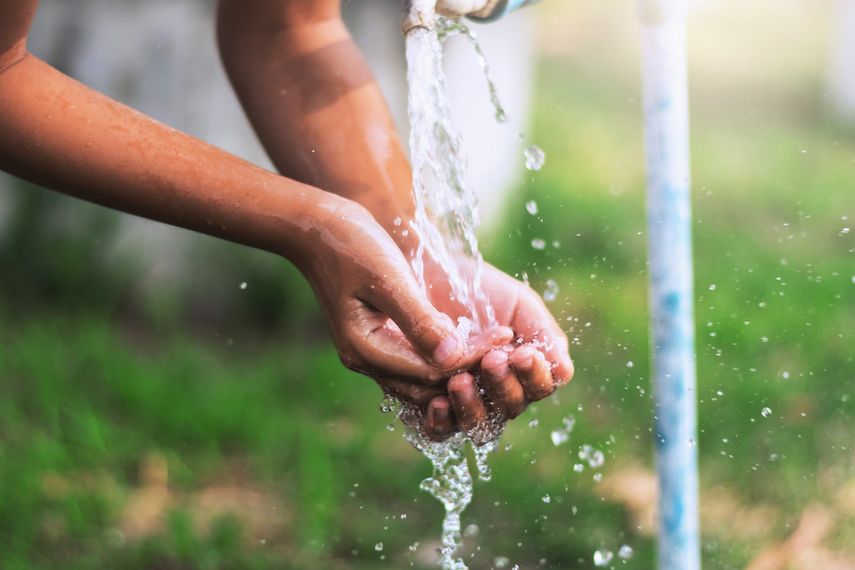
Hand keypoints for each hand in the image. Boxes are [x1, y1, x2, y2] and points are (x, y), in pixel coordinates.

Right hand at [298, 195, 512, 405]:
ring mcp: (371, 352)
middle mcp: (366, 359)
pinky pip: (418, 362)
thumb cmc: (351, 245)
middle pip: (429, 386)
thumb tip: (453, 356)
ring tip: (496, 348)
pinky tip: (471, 340)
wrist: (318, 227)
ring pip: (424, 380)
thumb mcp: (389, 279)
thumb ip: (420, 320)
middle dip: (469, 370)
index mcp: (365, 349)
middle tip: (508, 349)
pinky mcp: (379, 339)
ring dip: (460, 367)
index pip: (431, 372)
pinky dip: (445, 357)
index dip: (472, 359)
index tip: (505, 336)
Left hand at [418, 259, 573, 439]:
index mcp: (525, 368)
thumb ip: (543, 334)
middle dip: (503, 385)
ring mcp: (466, 400)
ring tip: (460, 380)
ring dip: (473, 406)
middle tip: (491, 360)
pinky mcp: (429, 404)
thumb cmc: (478, 289)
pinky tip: (437, 403)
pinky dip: (442, 422)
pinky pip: (440, 430)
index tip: (523, 354)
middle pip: (511, 407)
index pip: (540, 385)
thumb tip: (564, 371)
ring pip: (479, 424)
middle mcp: (498, 390)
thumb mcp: (518, 305)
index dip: (535, 375)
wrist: (427, 274)